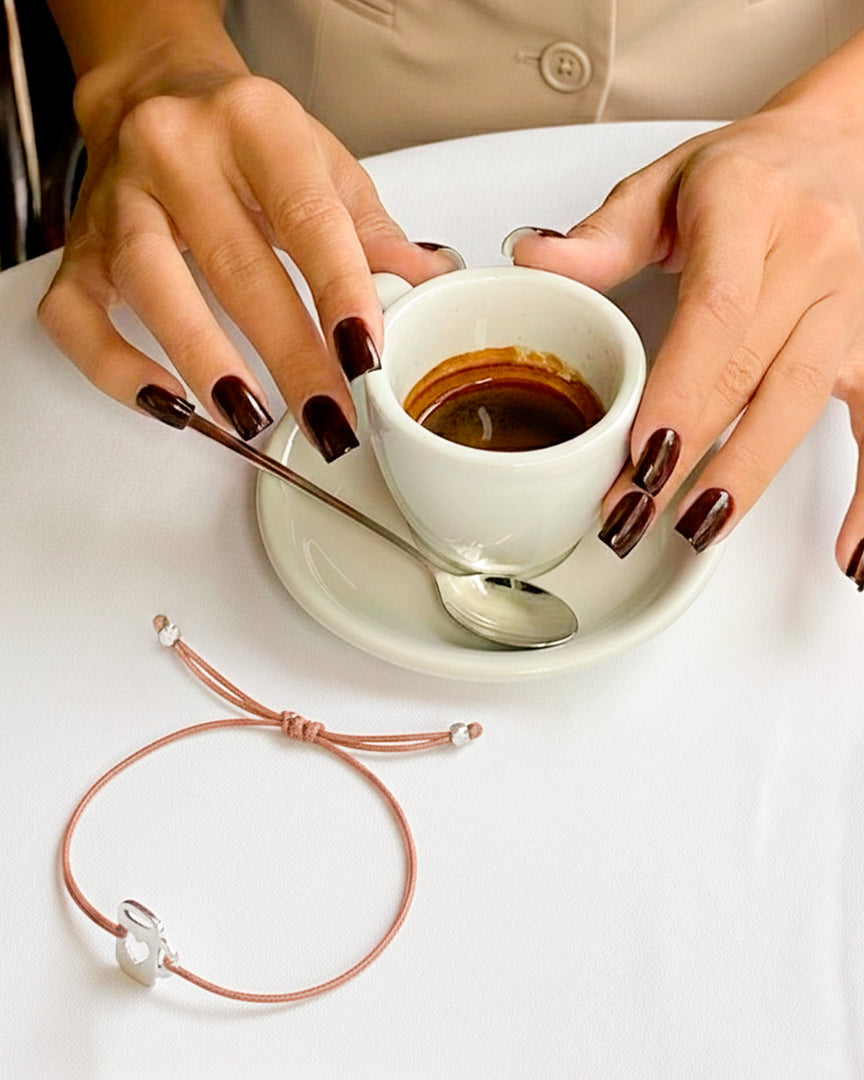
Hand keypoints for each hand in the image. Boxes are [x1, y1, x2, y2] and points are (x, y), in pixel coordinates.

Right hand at [38, 59, 459, 458]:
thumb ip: (369, 229)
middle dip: (291, 356)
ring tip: (252, 418)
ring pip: (155, 286)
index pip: (307, 219)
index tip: (366, 359)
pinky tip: (168, 405)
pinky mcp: (79, 246)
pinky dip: (115, 369)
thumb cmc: (247, 139)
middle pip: (239, 266)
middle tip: (330, 418)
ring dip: (206, 362)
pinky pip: (76, 316)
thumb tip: (427, 281)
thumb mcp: (322, 165)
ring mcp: (120, 199)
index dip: (340, 294)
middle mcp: (177, 152)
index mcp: (255, 125)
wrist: (155, 92)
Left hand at [507, 63, 863, 586]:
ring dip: (749, 473)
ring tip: (700, 528)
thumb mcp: (667, 183)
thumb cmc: (751, 171)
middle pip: (750, 370)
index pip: (717, 312)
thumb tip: (533, 259)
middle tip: (633, 513)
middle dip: (689, 453)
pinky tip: (851, 551)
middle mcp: (813, 255)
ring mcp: (852, 303)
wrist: (843, 146)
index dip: (678, 390)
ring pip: (801, 401)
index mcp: (751, 208)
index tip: (639, 454)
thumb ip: (602, 235)